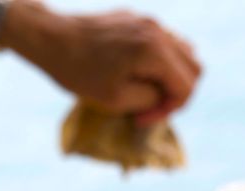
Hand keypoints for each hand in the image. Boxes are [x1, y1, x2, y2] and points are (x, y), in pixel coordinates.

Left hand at [9, 5, 200, 123]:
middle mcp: (158, 31)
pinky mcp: (136, 18)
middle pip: (194, 66)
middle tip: (151, 106)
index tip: (143, 118)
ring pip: (183, 51)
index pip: (186, 86)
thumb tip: (164, 95)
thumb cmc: (79, 71)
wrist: (51, 36)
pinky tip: (136, 72)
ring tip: (147, 90)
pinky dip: (160, 61)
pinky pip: (163, 41)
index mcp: (155, 51)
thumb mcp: (117, 98)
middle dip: (177, 93)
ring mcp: (148, 21)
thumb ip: (150, 98)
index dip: (170, 109)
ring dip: (172, 76)